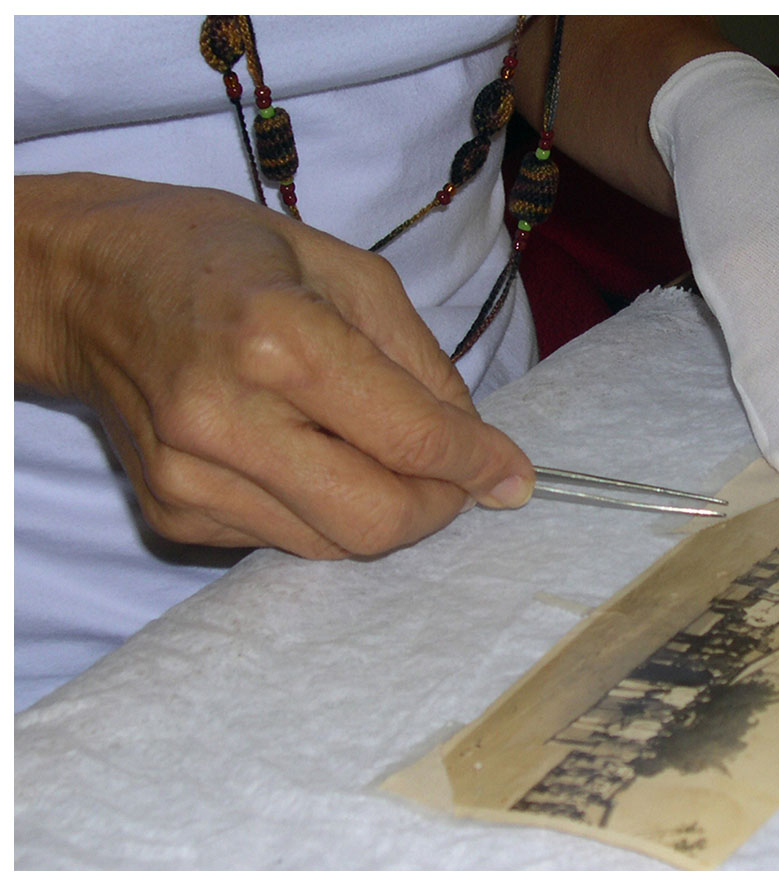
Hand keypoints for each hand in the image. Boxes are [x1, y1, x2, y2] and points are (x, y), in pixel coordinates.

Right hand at [15, 173, 533, 557]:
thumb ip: (422, 362)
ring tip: (373, 451)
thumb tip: (479, 446)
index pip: (409, 439)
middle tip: (457, 478)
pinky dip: (323, 511)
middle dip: (438, 508)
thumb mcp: (346, 269)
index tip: (512, 475)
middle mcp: (224, 419)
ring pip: (335, 545)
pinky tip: (306, 454)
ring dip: (383, 510)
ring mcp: (189, 477)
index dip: (477, 465)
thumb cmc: (223, 256)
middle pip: (375, 520)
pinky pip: (284, 541)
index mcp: (277, 339)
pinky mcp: (171, 511)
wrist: (87, 282)